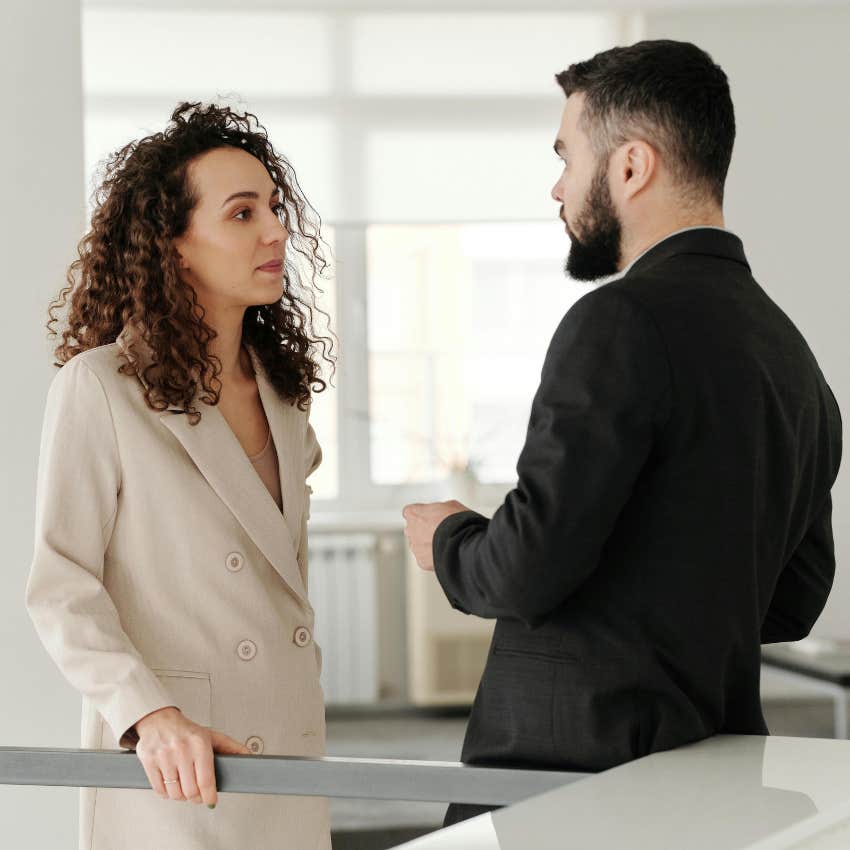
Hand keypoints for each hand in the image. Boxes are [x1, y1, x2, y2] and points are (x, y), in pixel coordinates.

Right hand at [134, 706, 250, 806]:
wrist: (159, 719)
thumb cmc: (186, 730)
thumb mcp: (211, 735)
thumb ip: (230, 747)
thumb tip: (248, 756)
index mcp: (199, 743)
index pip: (206, 780)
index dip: (210, 796)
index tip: (211, 801)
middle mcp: (182, 750)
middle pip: (191, 790)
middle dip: (197, 798)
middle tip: (199, 796)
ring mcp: (164, 756)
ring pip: (175, 793)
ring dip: (182, 797)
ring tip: (186, 789)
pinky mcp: (149, 762)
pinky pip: (159, 790)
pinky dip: (167, 794)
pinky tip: (173, 787)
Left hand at [402, 500, 469, 570]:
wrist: (460, 544)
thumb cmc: (456, 522)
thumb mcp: (451, 505)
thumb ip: (439, 508)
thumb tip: (442, 512)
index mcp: (414, 513)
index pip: (410, 512)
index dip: (422, 514)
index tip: (431, 516)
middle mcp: (410, 530)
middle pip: (413, 529)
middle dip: (423, 530)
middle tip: (439, 530)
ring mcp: (415, 547)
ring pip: (418, 545)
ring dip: (428, 544)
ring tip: (445, 543)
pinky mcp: (421, 561)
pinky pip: (425, 558)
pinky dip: (433, 557)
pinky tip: (446, 552)